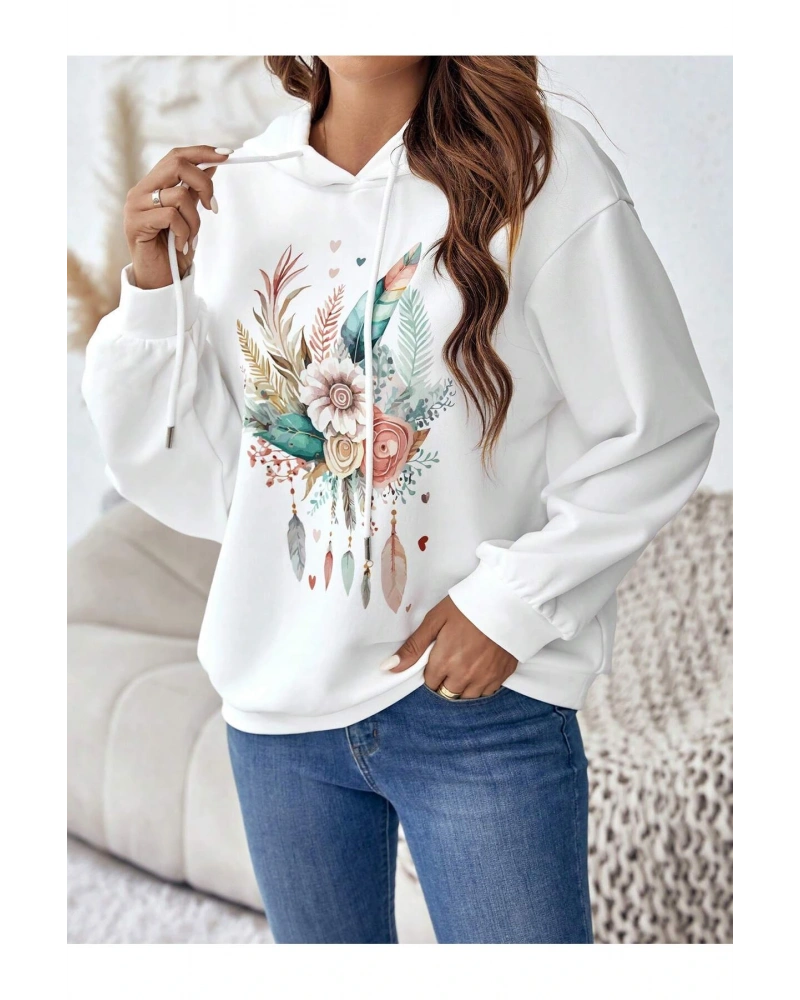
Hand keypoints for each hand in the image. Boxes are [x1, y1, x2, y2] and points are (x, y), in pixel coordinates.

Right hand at [123, 145, 232, 289]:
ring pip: (178, 195)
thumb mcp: (188, 217)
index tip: (227, 154)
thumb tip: (212, 165)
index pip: (176, 156)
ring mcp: (136, 206)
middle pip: (177, 164)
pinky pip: (171, 216)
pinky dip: (184, 233)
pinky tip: (181, 246)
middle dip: (204, 183)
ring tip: (190, 238)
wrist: (159, 281)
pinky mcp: (136, 223)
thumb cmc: (173, 250)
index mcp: (152, 185)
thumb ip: (193, 192)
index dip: (201, 152)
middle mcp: (141, 191)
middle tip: (212, 206)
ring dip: (194, 220)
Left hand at [382, 596, 517, 697]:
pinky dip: (482, 684)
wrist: (507, 600)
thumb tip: (388, 668)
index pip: (430, 682)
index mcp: (444, 661)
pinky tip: (482, 665)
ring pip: (467, 696)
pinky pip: (487, 692)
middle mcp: (464, 675)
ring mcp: (485, 678)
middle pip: (447, 692)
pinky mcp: (502, 675)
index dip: (432, 669)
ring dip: (463, 685)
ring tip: (467, 663)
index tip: (439, 656)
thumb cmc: (468, 606)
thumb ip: (413, 647)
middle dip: (446, 679)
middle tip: (453, 658)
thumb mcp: (435, 620)